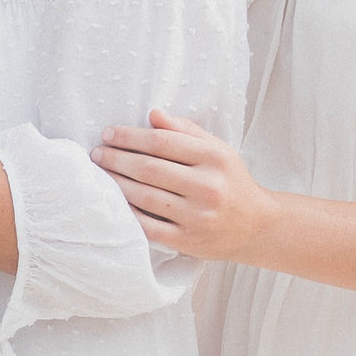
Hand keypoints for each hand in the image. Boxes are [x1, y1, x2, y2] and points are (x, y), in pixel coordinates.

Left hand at [95, 111, 276, 262]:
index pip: (162, 142)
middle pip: (149, 169)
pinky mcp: (188, 240)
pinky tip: (115, 201)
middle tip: (97, 153)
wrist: (257, 226)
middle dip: (117, 159)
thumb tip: (153, 115)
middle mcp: (208, 187)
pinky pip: (149, 226)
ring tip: (101, 173)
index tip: (109, 134)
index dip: (130, 136)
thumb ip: (186, 131)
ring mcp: (197, 216)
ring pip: (145, 197)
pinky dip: (128, 213)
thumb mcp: (217, 149)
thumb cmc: (231, 182)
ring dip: (117, 183)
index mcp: (215, 158)